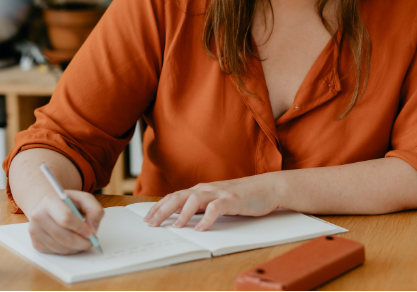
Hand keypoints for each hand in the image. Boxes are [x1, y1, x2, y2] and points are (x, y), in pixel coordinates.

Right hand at [27, 190, 103, 253]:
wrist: (46, 206)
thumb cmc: (67, 202)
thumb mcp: (84, 198)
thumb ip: (94, 210)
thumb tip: (94, 229)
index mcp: (50, 201)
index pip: (65, 218)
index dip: (80, 227)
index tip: (91, 232)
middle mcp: (38, 216)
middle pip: (64, 236)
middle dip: (82, 242)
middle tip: (93, 241)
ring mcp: (35, 231)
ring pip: (61, 247)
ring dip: (77, 247)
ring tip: (85, 241)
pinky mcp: (36, 243)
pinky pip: (56, 252)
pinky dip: (69, 250)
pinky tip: (74, 242)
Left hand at [143, 174, 280, 230]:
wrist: (269, 187)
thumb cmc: (244, 195)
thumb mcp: (219, 200)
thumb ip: (203, 206)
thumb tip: (185, 217)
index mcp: (203, 189)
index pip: (176, 196)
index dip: (160, 206)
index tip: (148, 218)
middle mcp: (208, 189)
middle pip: (179, 196)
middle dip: (163, 210)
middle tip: (151, 223)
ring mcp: (220, 193)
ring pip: (195, 199)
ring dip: (183, 213)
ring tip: (176, 226)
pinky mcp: (233, 199)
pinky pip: (216, 208)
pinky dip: (207, 219)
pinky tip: (201, 228)